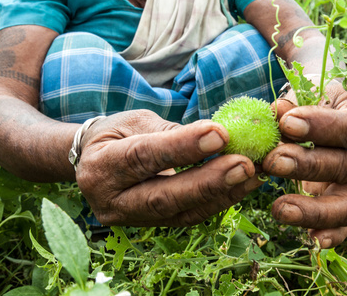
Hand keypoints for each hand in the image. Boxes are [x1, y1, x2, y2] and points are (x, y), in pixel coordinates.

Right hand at [75, 110, 263, 226]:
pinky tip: (242, 185)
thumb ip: (169, 131)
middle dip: (208, 182)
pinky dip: (218, 202)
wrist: (95, 163)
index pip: (143, 156)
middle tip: (244, 164)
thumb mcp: (134, 121)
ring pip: (181, 213)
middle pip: (163, 197)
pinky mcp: (152, 225)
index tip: (220, 134)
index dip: (182, 146)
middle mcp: (112, 200)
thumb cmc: (117, 134)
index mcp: (101, 166)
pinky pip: (189, 217)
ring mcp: (132, 219)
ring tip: (252, 174)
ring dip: (221, 194)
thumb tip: (215, 138)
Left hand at [263, 84, 346, 247]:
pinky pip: (343, 226)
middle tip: (273, 160)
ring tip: (279, 207)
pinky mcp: (344, 202)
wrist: (325, 111)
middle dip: (306, 165)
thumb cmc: (318, 100)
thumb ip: (295, 105)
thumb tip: (279, 113)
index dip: (321, 126)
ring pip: (346, 205)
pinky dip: (330, 234)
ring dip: (313, 208)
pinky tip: (312, 239)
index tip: (287, 122)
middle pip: (344, 167)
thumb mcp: (310, 93)